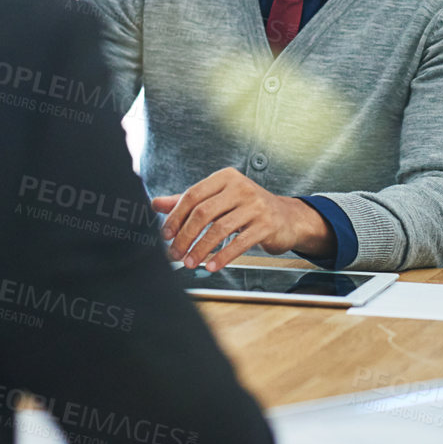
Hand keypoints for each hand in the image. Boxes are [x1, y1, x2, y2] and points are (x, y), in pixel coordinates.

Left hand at [152, 167, 334, 271]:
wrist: (286, 217)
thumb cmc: (247, 208)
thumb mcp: (218, 199)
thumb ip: (188, 201)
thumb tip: (155, 204)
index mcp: (225, 177)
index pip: (193, 195)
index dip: (176, 216)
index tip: (165, 235)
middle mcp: (241, 187)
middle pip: (204, 212)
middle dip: (185, 236)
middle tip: (174, 254)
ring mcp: (255, 206)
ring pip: (220, 229)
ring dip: (200, 249)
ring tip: (189, 262)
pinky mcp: (266, 225)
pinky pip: (239, 243)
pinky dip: (223, 257)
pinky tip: (211, 266)